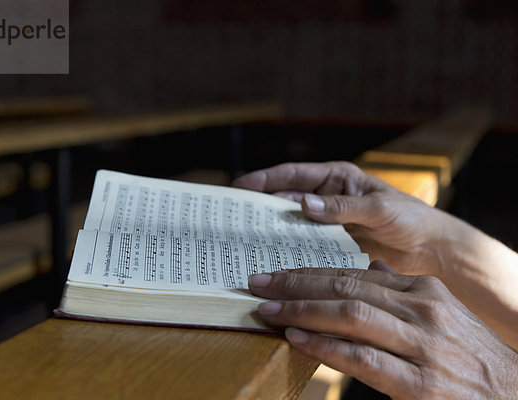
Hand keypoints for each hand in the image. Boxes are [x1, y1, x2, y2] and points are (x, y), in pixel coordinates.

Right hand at [232, 162, 451, 274]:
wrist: (430, 249)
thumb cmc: (410, 218)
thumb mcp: (378, 208)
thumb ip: (342, 206)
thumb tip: (302, 204)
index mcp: (337, 178)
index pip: (294, 175)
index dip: (265, 180)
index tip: (240, 186)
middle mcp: (327, 198)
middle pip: (285, 199)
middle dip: (260, 206)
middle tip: (233, 217)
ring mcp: (327, 222)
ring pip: (291, 224)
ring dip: (271, 230)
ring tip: (245, 239)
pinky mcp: (331, 244)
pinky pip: (304, 245)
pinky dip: (289, 250)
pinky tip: (274, 259)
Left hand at [247, 263, 517, 399]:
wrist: (513, 396)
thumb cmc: (467, 356)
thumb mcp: (440, 314)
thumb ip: (400, 293)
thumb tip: (365, 273)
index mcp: (424, 290)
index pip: (354, 273)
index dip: (310, 272)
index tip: (277, 272)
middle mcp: (423, 310)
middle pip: (346, 288)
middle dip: (296, 284)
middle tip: (259, 283)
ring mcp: (422, 345)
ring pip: (350, 316)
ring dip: (302, 311)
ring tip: (268, 309)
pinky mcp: (419, 383)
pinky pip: (362, 359)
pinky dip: (325, 346)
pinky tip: (297, 339)